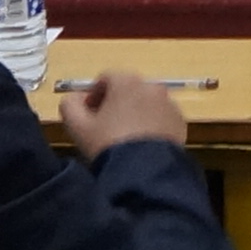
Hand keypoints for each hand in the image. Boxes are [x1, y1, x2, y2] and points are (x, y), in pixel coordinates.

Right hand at [59, 67, 189, 156]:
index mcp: (127, 82)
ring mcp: (170, 104)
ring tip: (123, 139)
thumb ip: (70, 105)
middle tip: (102, 128)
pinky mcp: (181, 122)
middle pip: (128, 90)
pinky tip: (141, 145)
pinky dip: (151, 126)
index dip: (93, 94)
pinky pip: (161, 119)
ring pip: (146, 104)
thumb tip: (74, 97)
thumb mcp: (78, 127)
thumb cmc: (107, 144)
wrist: (144, 171)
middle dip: (114, 104)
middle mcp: (152, 86)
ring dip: (133, 114)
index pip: (106, 78)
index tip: (87, 115)